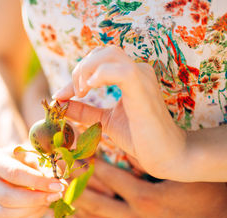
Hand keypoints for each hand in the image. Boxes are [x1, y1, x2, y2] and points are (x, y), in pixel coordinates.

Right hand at [0, 146, 64, 217]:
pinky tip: (43, 204)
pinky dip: (32, 214)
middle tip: (57, 194)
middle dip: (36, 198)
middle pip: (8, 196)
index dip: (37, 181)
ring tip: (51, 198)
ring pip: (7, 212)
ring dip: (34, 208)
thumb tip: (60, 184)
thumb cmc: (26, 155)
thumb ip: (45, 166)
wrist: (14, 161)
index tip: (57, 185)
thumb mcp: (34, 153)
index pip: (14, 173)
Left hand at [53, 46, 186, 179]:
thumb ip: (84, 111)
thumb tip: (59, 104)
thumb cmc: (140, 138)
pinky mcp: (142, 88)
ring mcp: (141, 77)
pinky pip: (120, 70)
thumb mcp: (105, 121)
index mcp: (130, 76)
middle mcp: (137, 70)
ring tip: (81, 92)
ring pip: (108, 54)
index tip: (60, 96)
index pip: (98, 61)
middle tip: (74, 93)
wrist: (166, 156)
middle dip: (80, 69)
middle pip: (101, 51)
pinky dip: (99, 75)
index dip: (76, 75)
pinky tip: (89, 89)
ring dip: (87, 70)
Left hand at [73, 159, 226, 217]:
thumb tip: (129, 147)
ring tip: (66, 213)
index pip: (107, 177)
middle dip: (76, 190)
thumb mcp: (182, 174)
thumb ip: (153, 163)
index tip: (72, 158)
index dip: (87, 166)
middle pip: (98, 203)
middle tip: (59, 183)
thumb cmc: (210, 196)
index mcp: (144, 196)